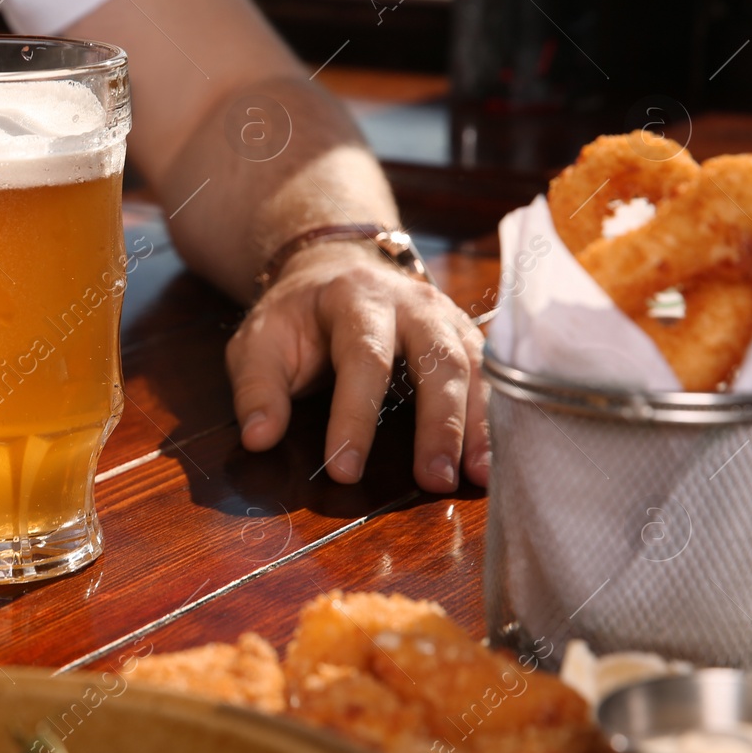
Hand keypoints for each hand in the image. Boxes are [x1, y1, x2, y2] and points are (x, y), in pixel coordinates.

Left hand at [226, 242, 488, 492]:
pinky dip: (494, 421)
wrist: (336, 271)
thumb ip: (257, 389)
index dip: (355, 416)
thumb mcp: (258, 343)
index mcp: (355, 298)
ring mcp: (447, 319)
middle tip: (433, 481)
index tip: (344, 471)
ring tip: (477, 478)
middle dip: (439, 423)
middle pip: (439, 360)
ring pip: (476, 368)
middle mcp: (413, 303)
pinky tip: (493, 463)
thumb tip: (259, 439)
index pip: (363, 357)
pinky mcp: (467, 339)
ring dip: (478, 426)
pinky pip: (492, 378)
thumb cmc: (296, 319)